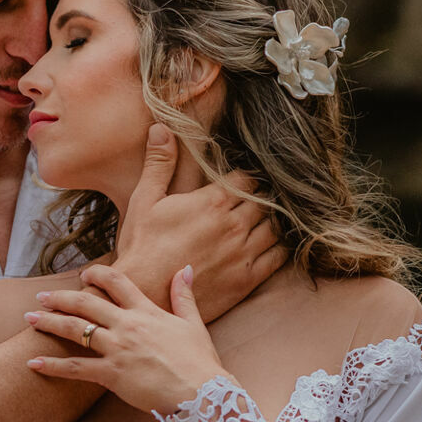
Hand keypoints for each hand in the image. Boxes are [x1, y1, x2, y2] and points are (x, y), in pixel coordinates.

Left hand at [23, 263, 226, 414]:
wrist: (201, 393)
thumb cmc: (199, 362)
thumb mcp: (193, 324)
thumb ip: (184, 296)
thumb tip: (185, 269)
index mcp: (146, 312)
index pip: (117, 283)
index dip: (96, 275)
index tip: (83, 274)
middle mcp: (127, 325)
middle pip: (86, 303)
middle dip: (61, 298)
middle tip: (42, 297)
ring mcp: (117, 349)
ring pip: (76, 330)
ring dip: (49, 322)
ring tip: (30, 318)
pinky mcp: (112, 374)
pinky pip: (76, 368)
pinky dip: (53, 365)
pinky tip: (34, 363)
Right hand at [111, 123, 285, 320]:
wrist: (144, 293)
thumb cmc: (141, 246)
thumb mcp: (145, 199)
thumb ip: (159, 163)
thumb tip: (161, 128)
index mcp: (212, 201)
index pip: (246, 179)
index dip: (244, 180)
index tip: (239, 184)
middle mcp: (233, 224)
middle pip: (264, 201)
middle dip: (259, 200)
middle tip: (251, 203)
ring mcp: (243, 252)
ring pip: (274, 227)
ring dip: (270, 222)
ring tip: (260, 223)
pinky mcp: (247, 279)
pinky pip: (277, 258)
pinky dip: (279, 248)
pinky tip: (270, 246)